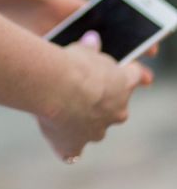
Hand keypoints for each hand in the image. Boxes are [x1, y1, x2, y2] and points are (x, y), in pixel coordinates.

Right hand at [38, 31, 152, 161]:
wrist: (56, 85)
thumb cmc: (71, 63)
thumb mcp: (82, 49)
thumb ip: (88, 48)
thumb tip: (92, 39)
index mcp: (123, 85)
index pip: (132, 77)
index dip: (126, 75)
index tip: (120, 73)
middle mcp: (116, 112)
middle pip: (114, 109)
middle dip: (99, 103)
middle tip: (77, 91)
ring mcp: (96, 130)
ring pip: (93, 129)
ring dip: (82, 122)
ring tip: (60, 111)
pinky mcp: (75, 143)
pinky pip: (71, 150)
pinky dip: (65, 146)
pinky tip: (57, 141)